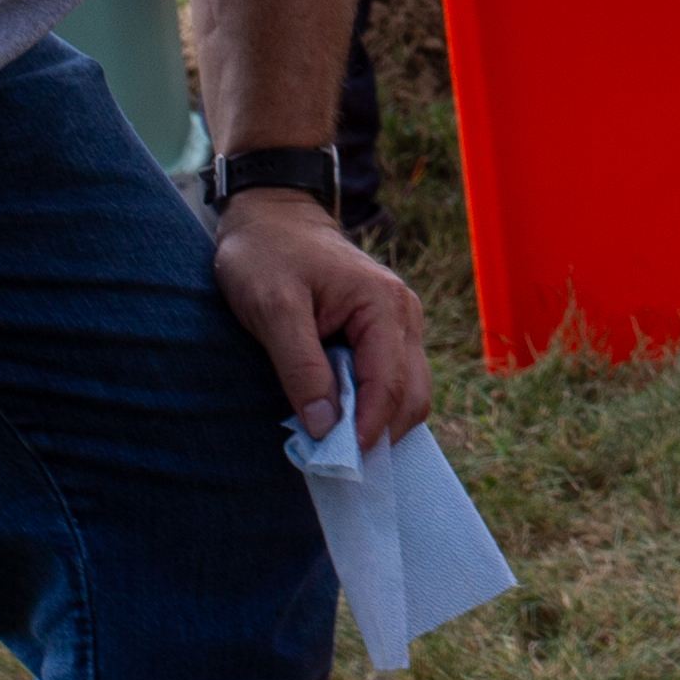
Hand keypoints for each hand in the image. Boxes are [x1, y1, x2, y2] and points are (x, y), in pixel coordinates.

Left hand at [211, 193, 430, 448]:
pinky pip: (392, 381)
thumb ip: (301, 368)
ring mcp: (400, 323)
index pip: (391, 384)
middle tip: (335, 461)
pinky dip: (371, 408)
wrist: (271, 216)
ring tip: (333, 442)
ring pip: (408, 392)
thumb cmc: (266, 255)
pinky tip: (339, 418)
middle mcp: (404, 314)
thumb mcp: (273, 309)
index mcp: (384, 304)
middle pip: (412, 395)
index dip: (369, 429)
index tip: (339, 462)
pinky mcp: (386, 333)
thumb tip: (326, 428)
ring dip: (376, 423)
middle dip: (379, 433)